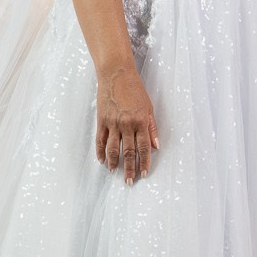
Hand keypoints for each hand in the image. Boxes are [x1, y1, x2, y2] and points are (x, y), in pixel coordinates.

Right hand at [96, 69, 160, 184]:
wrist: (116, 74)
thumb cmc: (134, 89)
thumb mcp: (148, 107)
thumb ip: (152, 128)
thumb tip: (156, 146)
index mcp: (141, 121)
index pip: (144, 147)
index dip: (144, 162)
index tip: (144, 174)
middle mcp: (127, 124)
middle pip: (128, 152)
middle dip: (130, 169)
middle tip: (130, 182)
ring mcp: (112, 123)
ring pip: (113, 149)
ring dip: (114, 163)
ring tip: (115, 173)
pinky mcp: (101, 120)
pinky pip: (100, 140)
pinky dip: (101, 152)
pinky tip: (102, 161)